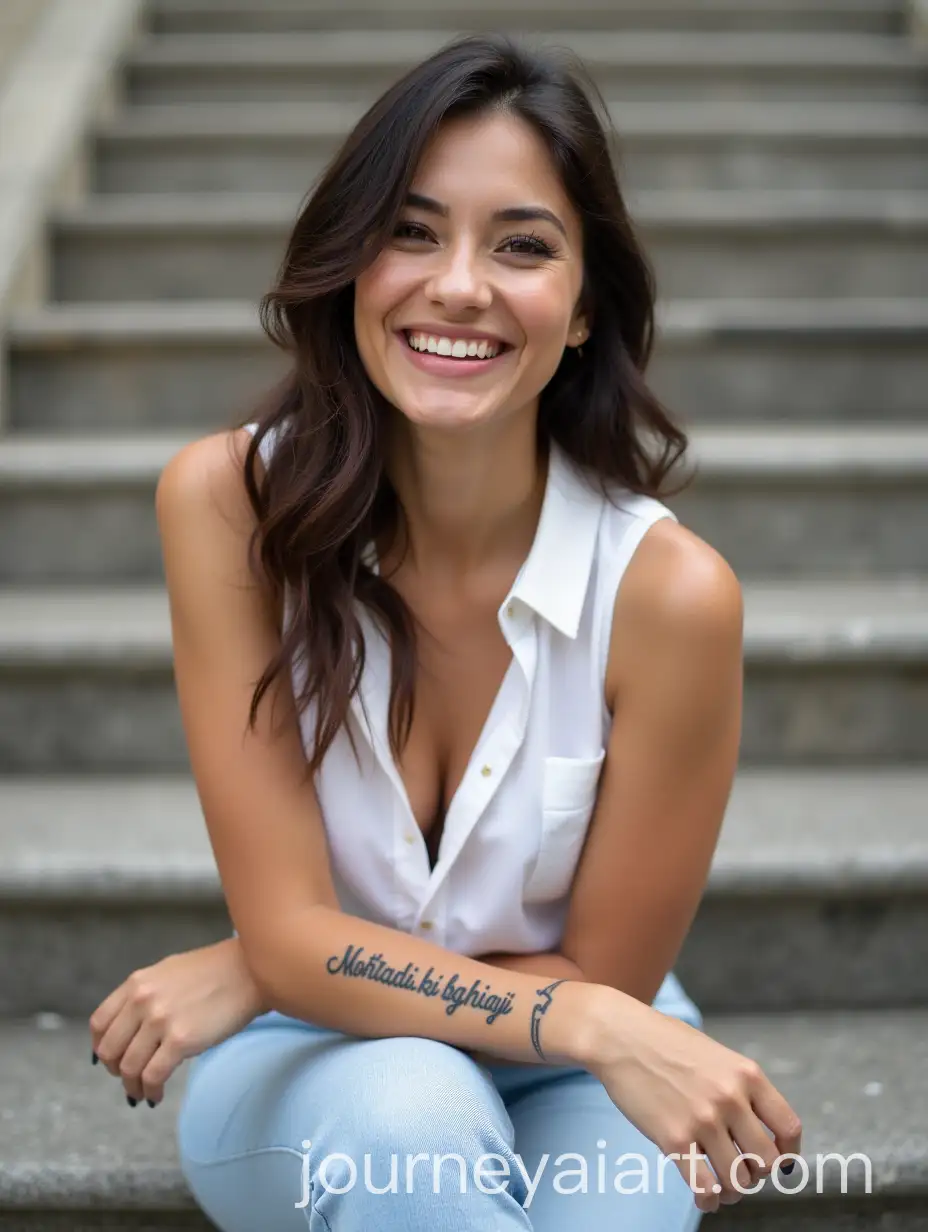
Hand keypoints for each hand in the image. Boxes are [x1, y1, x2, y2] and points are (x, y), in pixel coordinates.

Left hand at [89, 938, 266, 1106]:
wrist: (250, 971)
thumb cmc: (214, 973)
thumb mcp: (168, 973)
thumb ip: (143, 996)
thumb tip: (126, 1029)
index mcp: (137, 983)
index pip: (99, 1024)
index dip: (101, 1048)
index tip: (112, 1060)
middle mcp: (142, 1000)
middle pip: (110, 1050)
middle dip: (115, 1071)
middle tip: (130, 1079)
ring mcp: (160, 1020)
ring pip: (129, 1068)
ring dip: (133, 1086)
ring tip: (144, 1092)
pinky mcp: (181, 1040)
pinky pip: (153, 1076)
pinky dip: (151, 1091)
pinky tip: (157, 1096)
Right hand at [588, 990, 801, 1214]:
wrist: (619, 1035)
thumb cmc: (664, 1042)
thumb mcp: (715, 1053)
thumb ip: (739, 1086)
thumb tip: (758, 1128)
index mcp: (747, 1074)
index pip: (789, 1128)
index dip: (788, 1154)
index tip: (778, 1162)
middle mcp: (730, 1098)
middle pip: (768, 1162)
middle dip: (757, 1173)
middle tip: (741, 1168)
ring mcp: (702, 1120)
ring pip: (738, 1181)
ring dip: (733, 1189)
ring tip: (722, 1184)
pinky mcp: (674, 1139)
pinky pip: (705, 1187)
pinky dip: (709, 1199)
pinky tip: (705, 1195)